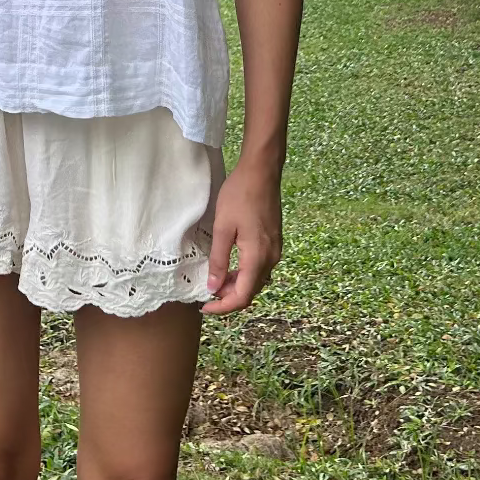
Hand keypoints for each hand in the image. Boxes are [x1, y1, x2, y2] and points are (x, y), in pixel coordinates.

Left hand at [202, 161, 282, 314]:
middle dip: (229, 297)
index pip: (243, 296)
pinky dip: (245, 273)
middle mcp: (271, 258)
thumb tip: (214, 288)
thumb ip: (219, 261)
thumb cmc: (239, 195)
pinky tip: (230, 266)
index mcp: (258, 258)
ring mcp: (275, 249)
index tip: (204, 307)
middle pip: (251, 291)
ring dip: (237, 285)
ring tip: (215, 281)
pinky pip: (260, 267)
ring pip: (256, 279)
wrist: (262, 172)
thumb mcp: (223, 228)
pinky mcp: (274, 241)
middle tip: (206, 294)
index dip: (223, 307)